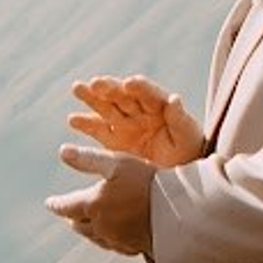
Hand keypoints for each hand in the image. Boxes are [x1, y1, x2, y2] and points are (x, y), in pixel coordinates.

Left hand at [46, 141, 156, 257]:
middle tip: (68, 215)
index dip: (57, 204)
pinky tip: (112, 236)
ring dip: (87, 230)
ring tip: (84, 225)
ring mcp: (118, 240)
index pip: (66, 206)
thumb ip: (87, 159)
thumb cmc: (146, 182)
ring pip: (95, 237)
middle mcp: (101, 226)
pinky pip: (114, 245)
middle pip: (79, 224)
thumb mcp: (116, 163)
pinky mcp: (134, 247)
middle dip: (72, 217)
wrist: (178, 213)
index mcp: (92, 205)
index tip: (49, 203)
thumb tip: (62, 151)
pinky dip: (108, 239)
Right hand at [67, 74, 205, 166]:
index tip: (130, 83)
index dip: (140, 87)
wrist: (178, 179)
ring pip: (105, 107)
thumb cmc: (187, 152)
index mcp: (159, 106)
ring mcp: (124, 124)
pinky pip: (97, 130)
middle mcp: (139, 110)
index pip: (148, 92)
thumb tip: (175, 98)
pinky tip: (73, 119)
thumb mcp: (188, 136)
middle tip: (96, 83)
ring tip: (77, 88)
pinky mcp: (113, 141)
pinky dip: (85, 124)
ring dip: (91, 97)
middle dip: (109, 88)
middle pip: (122, 95)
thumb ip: (180, 119)